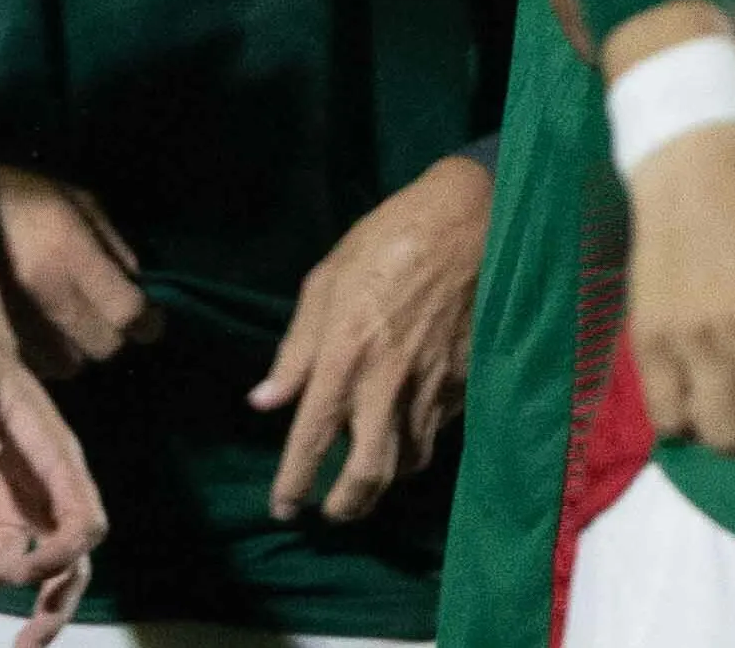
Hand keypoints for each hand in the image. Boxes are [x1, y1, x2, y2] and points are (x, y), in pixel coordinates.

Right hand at [0, 161, 151, 372]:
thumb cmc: (16, 190)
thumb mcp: (76, 199)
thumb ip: (114, 244)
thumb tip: (137, 289)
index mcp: (68, 251)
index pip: (128, 312)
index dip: (148, 321)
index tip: (148, 320)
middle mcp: (45, 293)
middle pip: (104, 346)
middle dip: (112, 333)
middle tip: (105, 315)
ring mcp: (15, 321)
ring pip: (71, 364)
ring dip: (77, 347)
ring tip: (67, 320)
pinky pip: (37, 367)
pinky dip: (47, 354)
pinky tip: (39, 329)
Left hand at [253, 152, 489, 522]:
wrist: (468, 221)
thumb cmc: (387, 240)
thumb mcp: (325, 281)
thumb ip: (296, 349)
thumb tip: (265, 399)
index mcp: (345, 352)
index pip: (312, 435)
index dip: (294, 481)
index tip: (283, 509)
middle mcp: (387, 381)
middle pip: (369, 472)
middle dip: (347, 505)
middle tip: (331, 513)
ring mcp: (432, 387)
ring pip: (408, 463)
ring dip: (383, 482)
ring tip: (365, 478)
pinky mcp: (465, 385)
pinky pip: (436, 435)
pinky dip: (416, 449)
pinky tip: (403, 440)